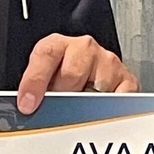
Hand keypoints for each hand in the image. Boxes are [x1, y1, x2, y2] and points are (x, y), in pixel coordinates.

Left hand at [16, 33, 138, 114]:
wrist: (87, 71)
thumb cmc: (61, 77)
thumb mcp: (43, 78)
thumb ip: (34, 90)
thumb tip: (27, 109)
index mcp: (58, 44)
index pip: (46, 55)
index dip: (35, 80)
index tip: (28, 104)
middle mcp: (84, 48)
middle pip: (71, 74)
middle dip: (62, 96)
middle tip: (58, 107)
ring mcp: (107, 62)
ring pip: (96, 87)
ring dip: (86, 103)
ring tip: (79, 107)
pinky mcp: (126, 79)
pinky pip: (120, 97)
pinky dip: (110, 107)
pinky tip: (100, 109)